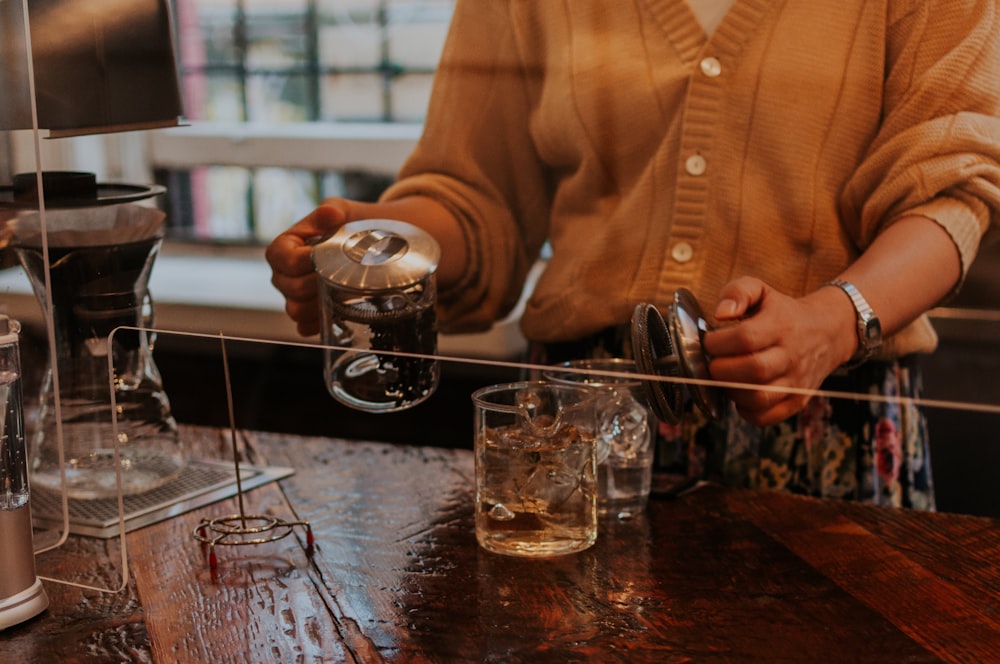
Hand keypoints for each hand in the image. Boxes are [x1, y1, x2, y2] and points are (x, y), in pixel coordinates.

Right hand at [265, 199, 350, 336]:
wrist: (371, 244)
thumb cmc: (350, 226)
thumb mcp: (341, 211)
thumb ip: (332, 210)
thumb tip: (329, 213)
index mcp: (285, 247)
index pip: (281, 258)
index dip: (301, 261)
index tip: (322, 257)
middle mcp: (284, 274)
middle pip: (289, 288)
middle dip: (316, 284)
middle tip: (340, 277)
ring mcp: (295, 296)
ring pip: (296, 310)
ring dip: (320, 304)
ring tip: (342, 294)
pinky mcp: (309, 314)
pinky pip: (307, 326)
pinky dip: (322, 322)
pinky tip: (339, 312)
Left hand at [700, 277, 855, 425]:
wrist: (827, 332)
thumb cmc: (784, 313)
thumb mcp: (762, 291)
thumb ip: (737, 292)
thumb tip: (720, 313)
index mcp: (782, 326)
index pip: (745, 338)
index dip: (718, 343)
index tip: (709, 342)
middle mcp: (792, 356)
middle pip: (753, 370)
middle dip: (721, 368)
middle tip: (714, 362)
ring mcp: (797, 382)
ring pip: (758, 397)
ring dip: (730, 391)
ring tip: (726, 377)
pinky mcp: (797, 402)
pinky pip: (765, 417)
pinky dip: (744, 410)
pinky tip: (739, 393)